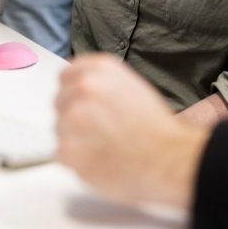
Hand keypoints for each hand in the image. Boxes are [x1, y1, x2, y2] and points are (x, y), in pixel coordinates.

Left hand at [55, 53, 209, 208]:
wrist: (167, 156)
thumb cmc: (155, 126)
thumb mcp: (131, 85)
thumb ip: (101, 82)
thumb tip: (80, 88)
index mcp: (98, 69)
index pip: (66, 76)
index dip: (74, 92)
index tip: (81, 104)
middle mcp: (83, 87)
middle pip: (60, 102)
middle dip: (74, 116)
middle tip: (98, 129)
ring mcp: (73, 117)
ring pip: (59, 128)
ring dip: (75, 138)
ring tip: (103, 144)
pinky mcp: (68, 148)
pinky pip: (61, 153)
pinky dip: (76, 159)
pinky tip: (99, 158)